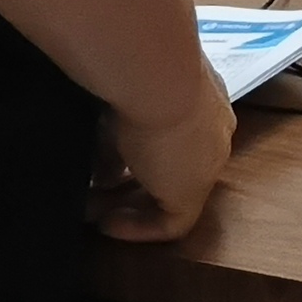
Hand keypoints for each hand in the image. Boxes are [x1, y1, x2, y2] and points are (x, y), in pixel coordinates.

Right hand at [90, 55, 240, 243]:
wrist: (155, 73)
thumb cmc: (135, 73)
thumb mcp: (122, 104)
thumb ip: (115, 138)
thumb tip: (103, 173)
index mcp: (203, 103)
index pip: (175, 138)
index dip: (140, 154)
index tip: (104, 163)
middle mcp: (212, 133)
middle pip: (172, 168)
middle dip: (131, 184)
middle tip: (92, 193)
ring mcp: (208, 164)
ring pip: (170, 194)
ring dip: (129, 206)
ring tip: (89, 211)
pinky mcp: (195, 191)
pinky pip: (171, 223)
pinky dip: (137, 228)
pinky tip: (104, 224)